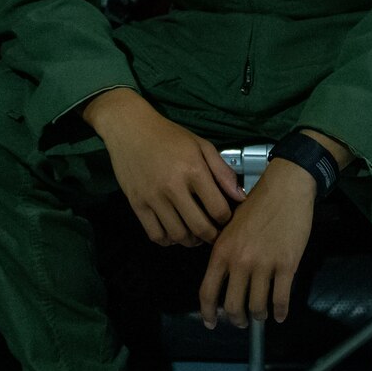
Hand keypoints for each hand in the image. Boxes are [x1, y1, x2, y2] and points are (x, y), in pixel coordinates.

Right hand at [84, 88, 244, 245]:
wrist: (130, 129)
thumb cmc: (169, 136)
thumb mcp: (202, 146)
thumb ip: (223, 172)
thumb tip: (240, 197)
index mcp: (193, 170)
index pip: (218, 209)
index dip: (226, 219)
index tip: (225, 218)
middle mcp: (173, 187)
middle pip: (200, 227)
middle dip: (212, 236)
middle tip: (213, 233)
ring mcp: (153, 197)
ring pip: (178, 235)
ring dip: (191, 241)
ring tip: (195, 235)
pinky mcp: (137, 204)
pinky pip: (155, 234)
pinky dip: (168, 240)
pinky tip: (173, 232)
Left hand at [198, 161, 316, 327]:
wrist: (285, 189)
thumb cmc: (256, 204)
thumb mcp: (229, 226)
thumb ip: (224, 251)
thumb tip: (222, 276)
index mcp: (221, 251)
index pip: (208, 291)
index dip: (208, 313)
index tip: (210, 323)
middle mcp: (240, 262)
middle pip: (233, 306)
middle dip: (237, 319)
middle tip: (241, 321)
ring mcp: (264, 265)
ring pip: (257, 306)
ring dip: (259, 316)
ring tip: (261, 315)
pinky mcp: (287, 265)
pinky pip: (281, 298)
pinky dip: (280, 312)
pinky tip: (280, 314)